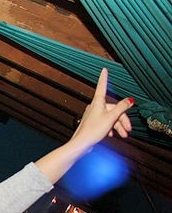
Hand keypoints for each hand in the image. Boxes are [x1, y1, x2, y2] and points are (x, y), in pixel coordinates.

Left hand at [35, 68, 132, 183]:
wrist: (81, 144)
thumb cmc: (93, 130)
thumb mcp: (111, 118)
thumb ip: (122, 108)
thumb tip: (130, 100)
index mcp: (98, 102)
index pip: (102, 87)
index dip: (104, 78)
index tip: (104, 69)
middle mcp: (95, 107)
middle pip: (113, 108)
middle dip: (122, 119)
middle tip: (128, 130)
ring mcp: (93, 115)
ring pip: (110, 117)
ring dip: (118, 126)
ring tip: (123, 135)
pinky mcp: (93, 123)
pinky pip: (105, 123)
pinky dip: (111, 128)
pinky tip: (112, 135)